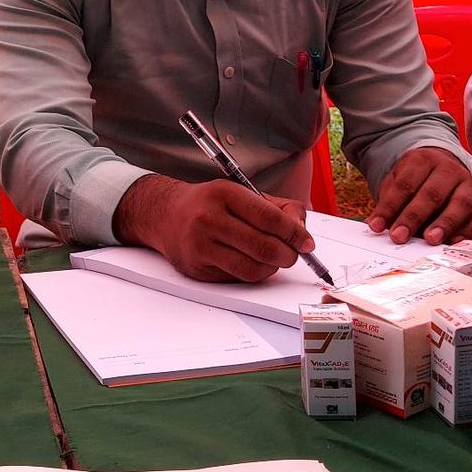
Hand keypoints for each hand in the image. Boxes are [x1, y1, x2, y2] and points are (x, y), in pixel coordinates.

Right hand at [146, 179, 314, 284]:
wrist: (165, 215)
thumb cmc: (209, 204)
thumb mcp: (240, 193)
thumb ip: (277, 209)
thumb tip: (302, 233)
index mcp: (224, 193)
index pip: (269, 217)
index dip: (294, 233)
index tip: (307, 243)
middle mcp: (209, 218)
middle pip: (263, 247)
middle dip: (288, 255)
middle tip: (293, 255)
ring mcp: (200, 245)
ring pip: (252, 268)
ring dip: (272, 268)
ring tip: (274, 261)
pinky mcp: (196, 268)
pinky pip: (236, 278)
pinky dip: (252, 274)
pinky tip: (252, 263)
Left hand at [367, 147, 471, 245]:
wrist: (443, 166)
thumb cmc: (416, 179)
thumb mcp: (398, 181)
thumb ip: (390, 202)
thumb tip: (378, 226)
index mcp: (423, 160)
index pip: (405, 184)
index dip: (390, 206)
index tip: (376, 226)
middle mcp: (449, 170)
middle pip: (432, 194)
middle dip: (414, 217)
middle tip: (399, 236)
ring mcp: (468, 185)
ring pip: (459, 204)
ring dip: (444, 224)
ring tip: (430, 240)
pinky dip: (468, 232)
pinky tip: (454, 242)